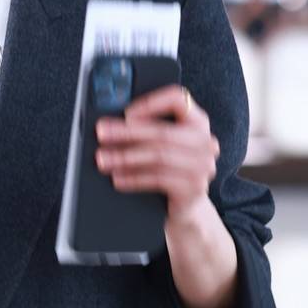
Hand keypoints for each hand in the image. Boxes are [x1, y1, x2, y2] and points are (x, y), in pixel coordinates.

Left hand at [94, 83, 218, 232]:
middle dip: (126, 133)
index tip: (126, 113)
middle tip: (102, 133)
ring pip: (157, 156)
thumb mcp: (166, 145)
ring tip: (103, 159)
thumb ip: (150, 129)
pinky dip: (133, 178)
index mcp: (198, 121)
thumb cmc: (172, 171)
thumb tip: (114, 124)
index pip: (177, 99)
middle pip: (161, 131)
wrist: (187, 207)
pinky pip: (157, 179)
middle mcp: (204, 141)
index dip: (151, 103)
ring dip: (124, 158)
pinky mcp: (193, 187)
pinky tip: (117, 178)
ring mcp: (202, 166)